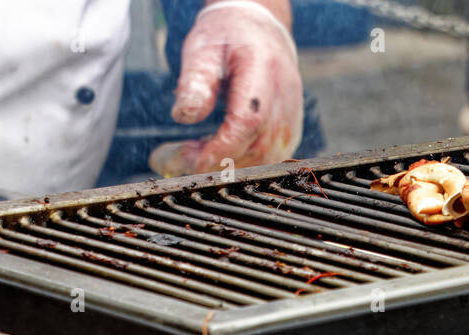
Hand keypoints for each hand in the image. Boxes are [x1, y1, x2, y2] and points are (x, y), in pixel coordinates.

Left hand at [150, 0, 303, 176]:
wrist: (259, 32)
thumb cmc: (227, 39)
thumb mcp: (203, 49)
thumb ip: (195, 81)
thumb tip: (185, 116)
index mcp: (263, 68)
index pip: (250, 120)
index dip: (221, 148)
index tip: (189, 160)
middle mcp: (286, 96)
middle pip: (257, 147)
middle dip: (214, 162)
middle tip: (177, 157)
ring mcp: (292, 118)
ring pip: (262, 161)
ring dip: (224, 167)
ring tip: (192, 151)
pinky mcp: (289, 134)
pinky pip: (266, 162)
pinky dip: (236, 165)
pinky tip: (212, 152)